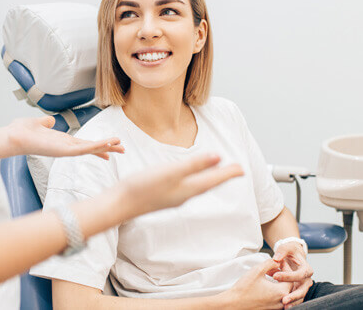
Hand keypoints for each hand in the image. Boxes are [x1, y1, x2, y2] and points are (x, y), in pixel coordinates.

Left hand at [0, 116, 123, 158]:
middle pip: (91, 148)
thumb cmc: (22, 131)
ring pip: (90, 149)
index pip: (84, 144)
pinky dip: (96, 147)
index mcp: (62, 141)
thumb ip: (46, 122)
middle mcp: (65, 147)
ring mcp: (65, 150)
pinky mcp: (63, 151)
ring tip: (120, 146)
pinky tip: (106, 144)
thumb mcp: (38, 123)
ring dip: (105, 147)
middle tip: (123, 150)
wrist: (13, 136)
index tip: (110, 147)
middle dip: (107, 148)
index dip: (98, 145)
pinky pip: (83, 149)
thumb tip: (50, 120)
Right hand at [117, 154, 243, 216]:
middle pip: (209, 184)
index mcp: (188, 189)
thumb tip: (218, 157)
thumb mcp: (171, 172)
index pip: (214, 180)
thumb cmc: (143, 187)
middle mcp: (184, 195)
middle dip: (222, 176)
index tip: (243, 169)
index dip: (229, 173)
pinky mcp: (163, 196)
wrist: (120, 204)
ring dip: (209, 179)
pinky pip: (186, 187)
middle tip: (236, 170)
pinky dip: (195, 180)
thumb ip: (195, 165)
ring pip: (198, 186)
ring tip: (217, 173)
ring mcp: (173, 197)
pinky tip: (189, 179)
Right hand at [222, 258, 292, 309]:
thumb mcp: (257, 270)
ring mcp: (276, 307)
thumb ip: (270, 263)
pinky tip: (267, 284)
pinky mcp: (270, 309)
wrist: (234, 304)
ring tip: (270, 275)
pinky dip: (276, 290)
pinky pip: (278, 298)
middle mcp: (281, 301)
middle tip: (274, 267)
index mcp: (281, 292)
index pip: (291, 277)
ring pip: (284, 292)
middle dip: (283, 275)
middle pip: (289, 285)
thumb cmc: (244, 288)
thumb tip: (278, 262)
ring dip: (279, 283)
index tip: (279, 262)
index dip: (286, 268)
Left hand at [272, 242, 313, 308]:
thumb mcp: (286, 248)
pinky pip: (296, 299)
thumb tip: (276, 258)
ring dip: (293, 302)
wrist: (292, 257)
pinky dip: (292, 303)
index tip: (275, 276)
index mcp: (306, 268)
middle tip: (284, 300)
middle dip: (294, 295)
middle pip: (303, 289)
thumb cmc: (290, 252)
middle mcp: (306, 279)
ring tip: (285, 306)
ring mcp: (303, 286)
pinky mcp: (298, 291)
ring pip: (300, 296)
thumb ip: (282, 251)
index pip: (299, 274)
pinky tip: (284, 307)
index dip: (288, 276)